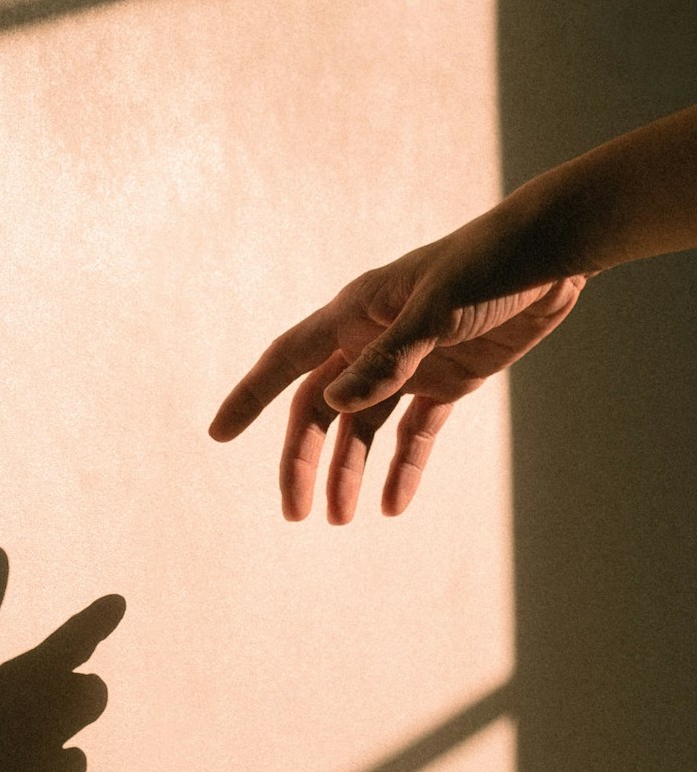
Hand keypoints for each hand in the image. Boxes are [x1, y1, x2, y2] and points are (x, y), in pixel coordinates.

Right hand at [209, 209, 588, 522]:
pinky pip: (415, 432)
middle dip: (303, 458)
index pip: (287, 360)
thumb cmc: (488, 266)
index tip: (218, 434)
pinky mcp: (450, 379)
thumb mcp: (438, 311)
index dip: (250, 396)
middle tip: (295, 512)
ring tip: (342, 518)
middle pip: (321, 407)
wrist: (553, 254)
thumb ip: (389, 360)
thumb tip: (333, 407)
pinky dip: (404, 467)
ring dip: (350, 469)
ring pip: (364, 426)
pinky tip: (394, 506)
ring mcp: (410, 362)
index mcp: (355, 313)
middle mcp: (372, 340)